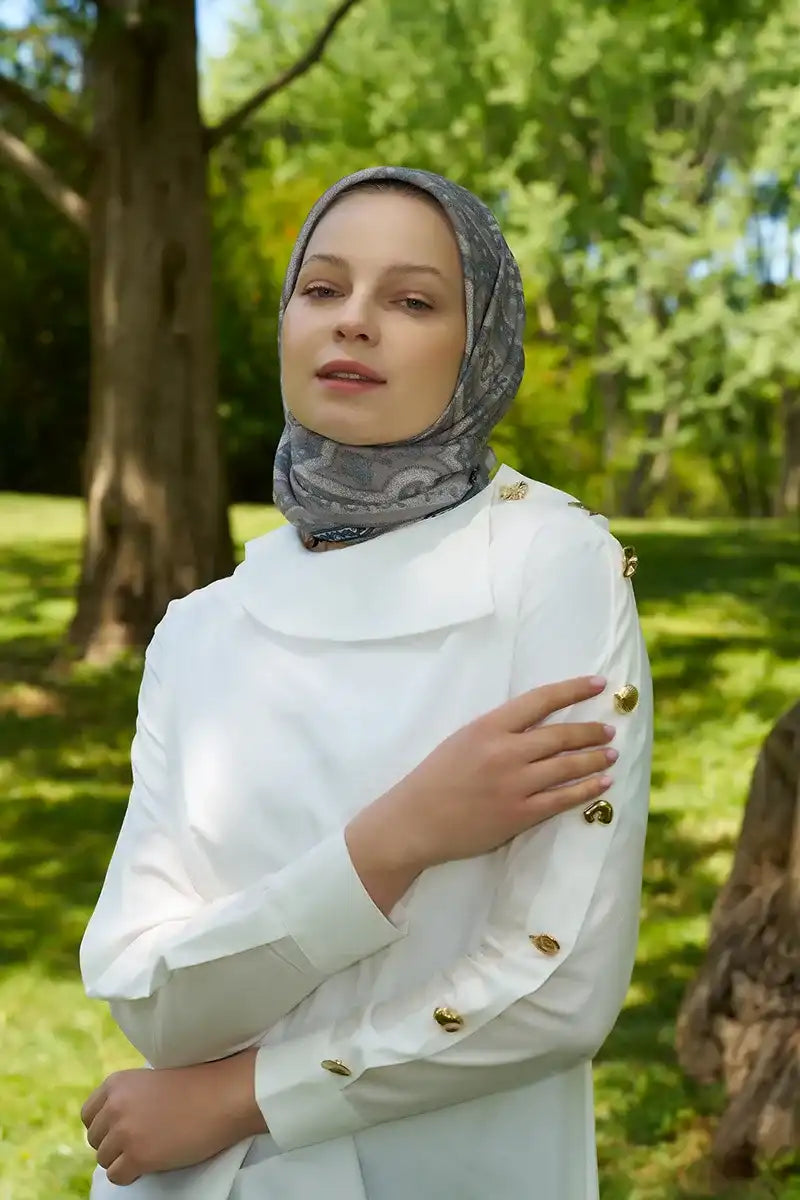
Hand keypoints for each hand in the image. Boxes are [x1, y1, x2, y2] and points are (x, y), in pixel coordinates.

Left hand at [81, 1049, 265, 1184]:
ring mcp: (124, 1132)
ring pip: (105, 1160)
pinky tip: (154, 1160)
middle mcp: (114, 1106)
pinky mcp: (138, 1156)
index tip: (124, 1128)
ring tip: (152, 1148)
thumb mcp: (151, 1080)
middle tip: (143, 1139)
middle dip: (115, 1143)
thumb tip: (110, 1123)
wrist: (223, 1096)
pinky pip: (118, 1176)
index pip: (88, 1115)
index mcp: (116, 1083)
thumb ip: (128, 1097)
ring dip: (125, 1159)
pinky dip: (133, 1173)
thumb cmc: (195, 1085)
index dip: (105, 1126)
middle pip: (95, 1139)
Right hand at [383, 675, 615, 869]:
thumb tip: (538, 723)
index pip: (540, 700)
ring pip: (567, 766)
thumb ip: (499, 730)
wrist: (415, 820)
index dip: (573, 689)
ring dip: (594, 758)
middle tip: (609, 729)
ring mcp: (514, 785)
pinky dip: (586, 789)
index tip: (598, 683)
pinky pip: (561, 799)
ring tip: (611, 753)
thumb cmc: (436, 777)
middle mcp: (505, 752)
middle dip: (591, 730)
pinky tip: (602, 783)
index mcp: (488, 727)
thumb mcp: (463, 739)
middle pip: (561, 735)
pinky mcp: (518, 814)